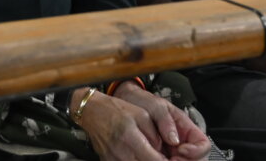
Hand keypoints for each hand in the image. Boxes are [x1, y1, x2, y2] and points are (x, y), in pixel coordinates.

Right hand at [76, 83, 210, 159]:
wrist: (92, 112)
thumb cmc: (116, 110)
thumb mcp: (141, 114)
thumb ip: (155, 134)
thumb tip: (163, 151)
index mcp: (130, 137)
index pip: (155, 160)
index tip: (173, 159)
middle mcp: (121, 152)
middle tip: (163, 156)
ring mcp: (113, 160)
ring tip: (152, 155)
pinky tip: (140, 156)